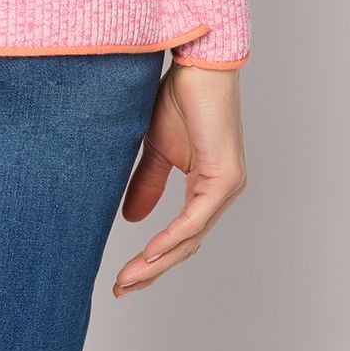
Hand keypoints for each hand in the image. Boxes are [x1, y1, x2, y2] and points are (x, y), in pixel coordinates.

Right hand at [112, 60, 246, 294]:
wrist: (198, 61)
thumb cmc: (182, 95)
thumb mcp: (155, 146)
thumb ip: (147, 183)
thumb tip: (133, 221)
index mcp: (207, 188)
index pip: (181, 236)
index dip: (153, 259)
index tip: (125, 277)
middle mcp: (221, 193)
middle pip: (186, 246)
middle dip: (152, 271)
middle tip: (123, 289)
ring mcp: (226, 188)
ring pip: (191, 239)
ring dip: (157, 262)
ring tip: (130, 278)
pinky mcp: (224, 178)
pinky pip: (194, 219)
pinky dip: (171, 238)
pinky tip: (151, 252)